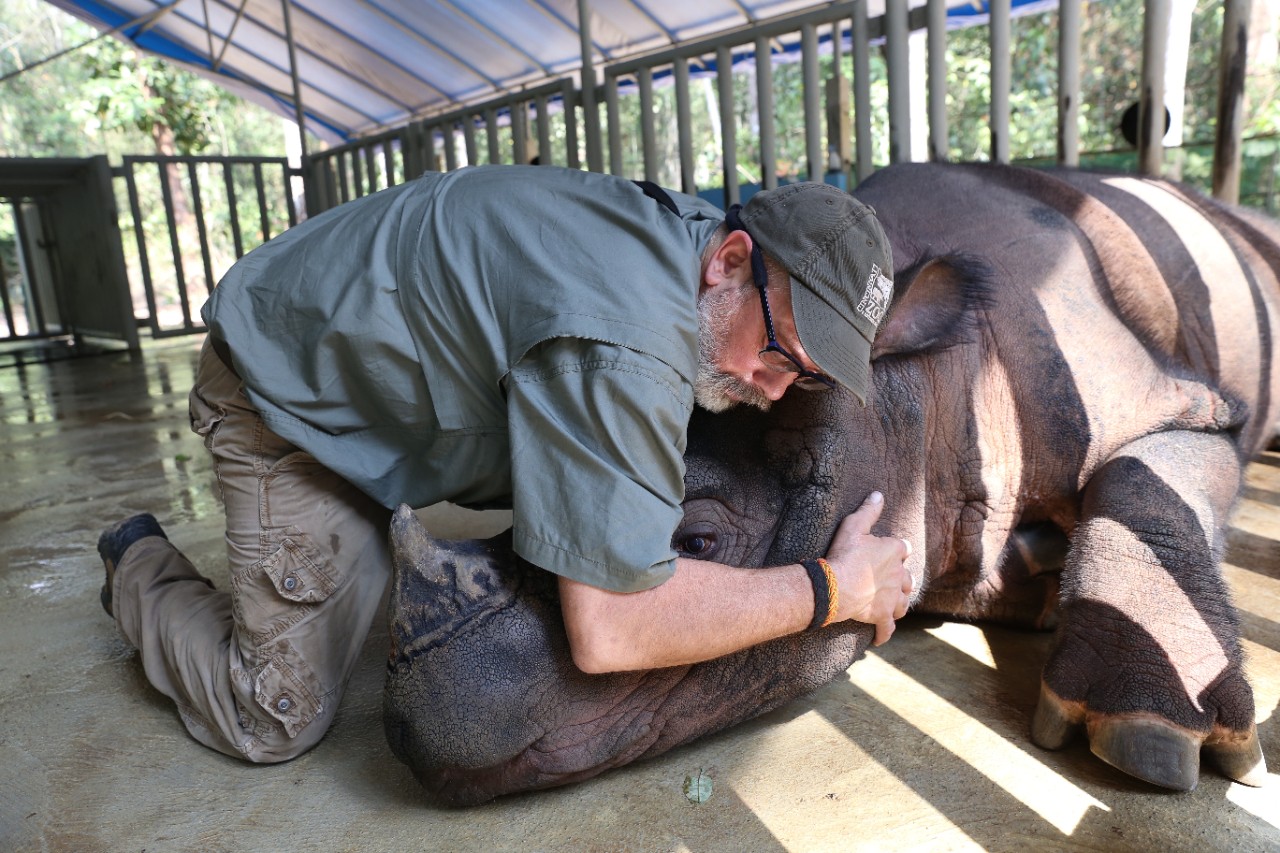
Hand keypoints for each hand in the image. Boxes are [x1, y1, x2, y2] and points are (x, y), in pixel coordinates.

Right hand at [823, 492, 913, 644]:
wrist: (837, 585)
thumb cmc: (845, 554)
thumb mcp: (854, 525)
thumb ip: (869, 510)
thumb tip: (879, 493)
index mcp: (895, 552)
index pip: (904, 549)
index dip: (898, 550)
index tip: (892, 552)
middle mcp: (900, 575)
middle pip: (908, 578)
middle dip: (903, 580)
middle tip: (896, 581)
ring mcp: (893, 598)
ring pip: (903, 603)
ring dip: (899, 603)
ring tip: (894, 605)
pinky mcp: (882, 616)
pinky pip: (887, 628)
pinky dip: (884, 632)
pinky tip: (881, 636)